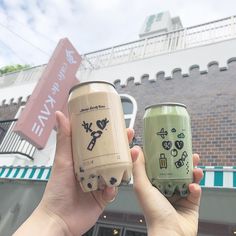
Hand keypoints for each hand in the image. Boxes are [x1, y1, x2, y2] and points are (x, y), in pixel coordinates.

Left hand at [13, 111, 133, 235]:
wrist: (59, 220)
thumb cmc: (57, 190)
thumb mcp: (62, 161)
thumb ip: (64, 138)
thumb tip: (60, 116)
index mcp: (84, 159)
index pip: (99, 142)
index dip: (109, 133)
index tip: (117, 123)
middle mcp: (93, 168)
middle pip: (112, 154)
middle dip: (122, 145)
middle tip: (130, 135)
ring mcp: (99, 182)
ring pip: (116, 170)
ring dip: (126, 162)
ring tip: (133, 154)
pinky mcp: (103, 196)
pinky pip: (113, 189)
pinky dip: (114, 187)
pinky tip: (111, 185)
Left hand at [131, 146, 202, 235]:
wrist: (170, 234)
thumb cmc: (153, 212)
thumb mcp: (142, 187)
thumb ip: (138, 168)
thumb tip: (136, 149)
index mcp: (154, 184)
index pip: (160, 166)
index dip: (166, 156)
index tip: (170, 145)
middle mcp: (166, 188)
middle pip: (176, 171)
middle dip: (184, 162)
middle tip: (189, 154)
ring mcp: (179, 195)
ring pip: (188, 179)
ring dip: (193, 172)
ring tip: (196, 167)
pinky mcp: (191, 203)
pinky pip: (195, 192)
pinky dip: (195, 188)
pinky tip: (193, 187)